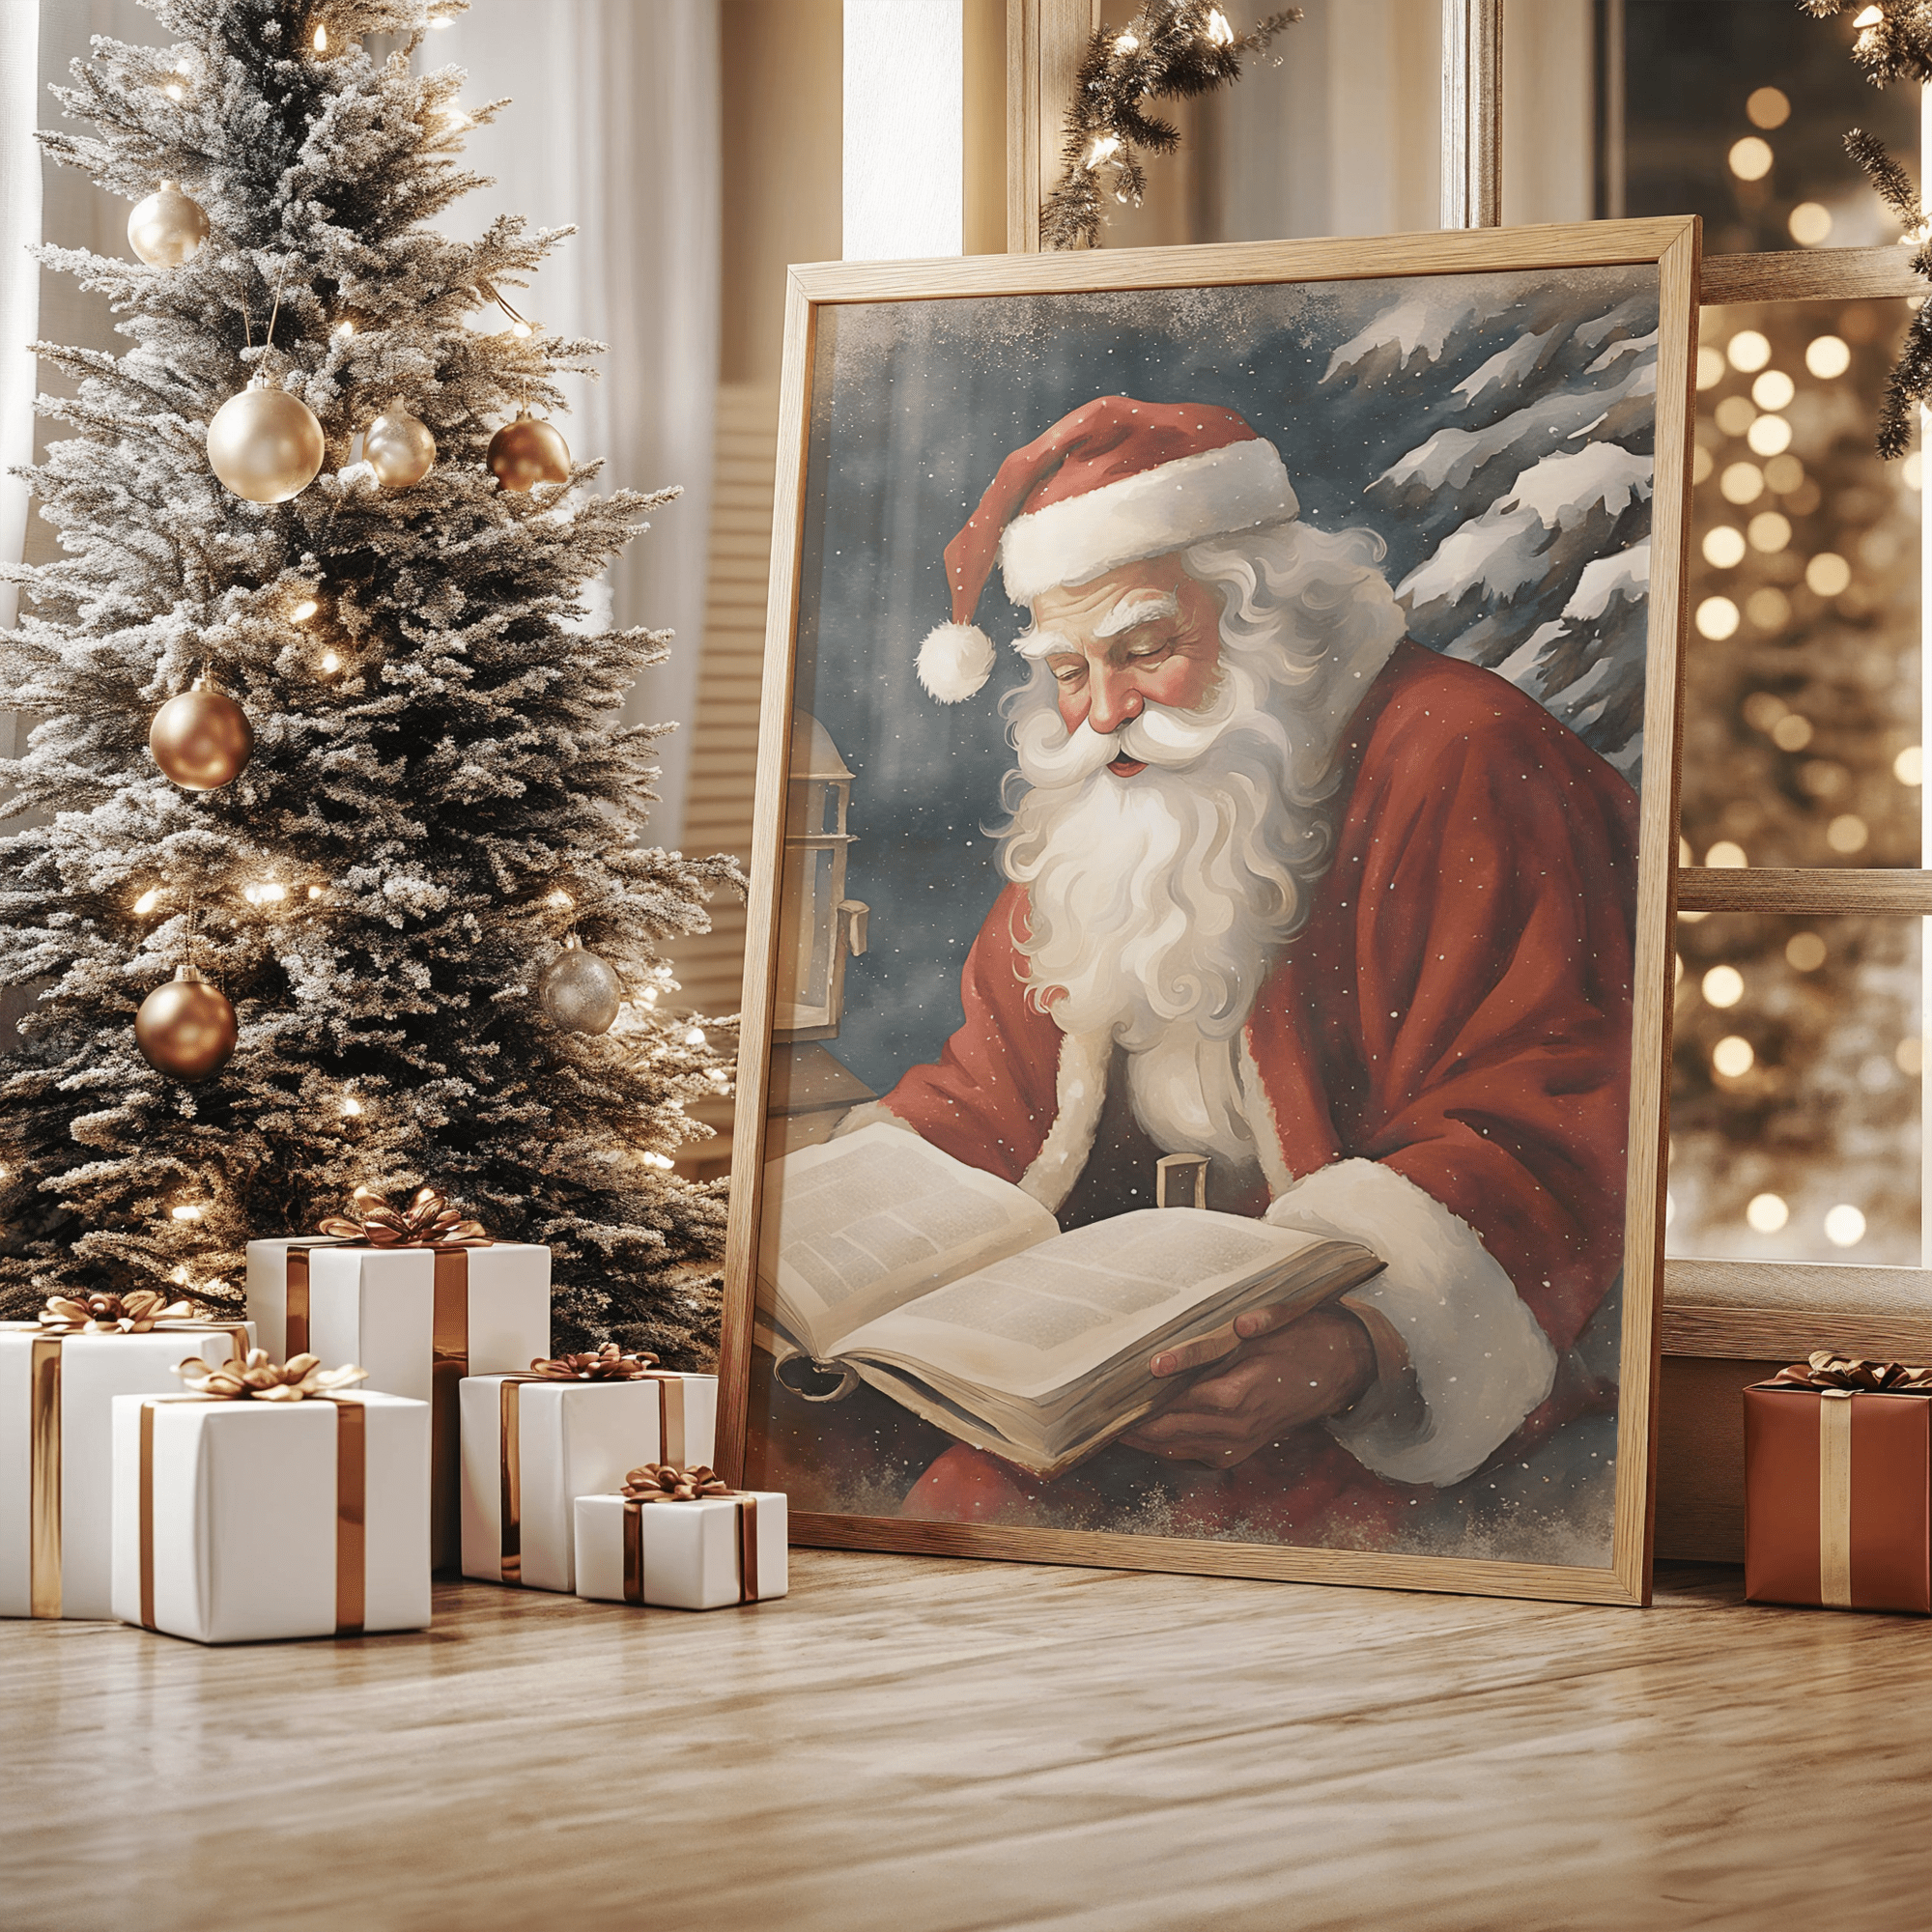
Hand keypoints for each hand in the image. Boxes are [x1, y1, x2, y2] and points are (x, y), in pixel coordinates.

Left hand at [1118, 1304, 1376, 1468]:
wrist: (1347, 1367)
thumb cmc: (1308, 1339)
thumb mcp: (1271, 1327)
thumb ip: (1226, 1339)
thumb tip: (1194, 1345)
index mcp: (1241, 1396)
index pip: (1177, 1404)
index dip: (1139, 1401)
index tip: (1106, 1393)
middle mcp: (1237, 1427)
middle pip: (1169, 1432)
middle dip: (1130, 1424)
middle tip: (1092, 1411)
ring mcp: (1240, 1441)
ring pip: (1177, 1448)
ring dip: (1143, 1437)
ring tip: (1106, 1422)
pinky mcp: (1242, 1446)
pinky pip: (1194, 1451)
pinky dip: (1165, 1443)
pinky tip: (1142, 1430)